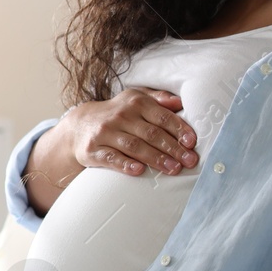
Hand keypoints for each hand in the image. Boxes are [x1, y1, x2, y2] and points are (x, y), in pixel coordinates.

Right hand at [64, 88, 198, 176]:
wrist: (79, 125)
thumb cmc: (117, 114)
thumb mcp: (135, 99)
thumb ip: (158, 99)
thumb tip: (179, 102)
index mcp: (135, 102)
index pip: (162, 117)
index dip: (178, 129)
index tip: (191, 142)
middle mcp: (121, 116)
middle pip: (151, 133)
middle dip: (173, 148)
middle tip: (189, 161)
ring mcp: (106, 133)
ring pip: (134, 146)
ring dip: (156, 158)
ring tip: (173, 169)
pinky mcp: (93, 149)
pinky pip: (111, 158)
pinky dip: (125, 164)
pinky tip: (139, 170)